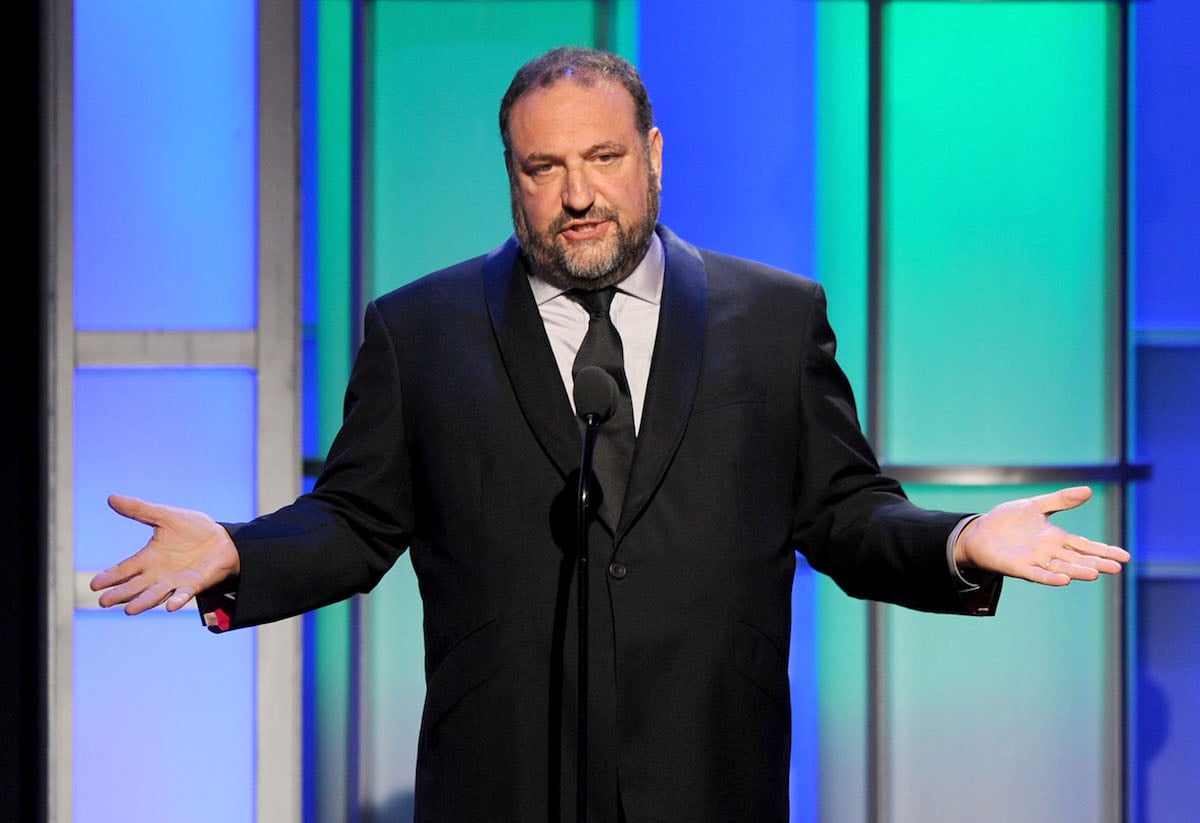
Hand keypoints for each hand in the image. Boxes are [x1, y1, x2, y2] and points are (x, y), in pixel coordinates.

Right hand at [90, 494, 240, 614]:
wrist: (223, 539)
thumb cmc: (193, 529)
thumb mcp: (165, 516)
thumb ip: (139, 510)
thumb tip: (111, 498)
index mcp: (148, 558)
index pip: (124, 570)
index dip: (109, 577)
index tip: (94, 584)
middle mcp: (158, 574)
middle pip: (134, 586)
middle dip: (120, 594)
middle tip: (104, 601)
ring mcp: (175, 581)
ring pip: (154, 595)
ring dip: (143, 602)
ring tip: (129, 610)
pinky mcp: (194, 585)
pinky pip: (183, 594)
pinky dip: (177, 600)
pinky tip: (170, 606)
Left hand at [954, 486, 1129, 585]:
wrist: (978, 532)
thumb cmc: (1007, 521)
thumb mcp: (1035, 506)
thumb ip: (1060, 500)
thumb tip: (1087, 491)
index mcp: (1056, 538)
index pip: (1085, 546)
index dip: (1104, 551)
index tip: (1125, 557)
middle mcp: (1049, 552)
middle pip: (1077, 559)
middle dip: (1096, 563)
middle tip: (1117, 568)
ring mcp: (1034, 561)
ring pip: (1061, 568)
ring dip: (1077, 571)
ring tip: (1096, 574)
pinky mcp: (1018, 567)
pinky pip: (1037, 574)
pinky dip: (1049, 577)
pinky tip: (1064, 580)